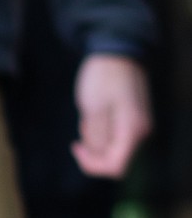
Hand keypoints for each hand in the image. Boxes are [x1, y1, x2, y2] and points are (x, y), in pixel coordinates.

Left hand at [71, 54, 150, 178]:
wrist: (116, 50)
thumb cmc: (103, 76)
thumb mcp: (92, 109)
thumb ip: (96, 137)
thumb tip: (100, 155)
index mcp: (133, 129)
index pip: (115, 167)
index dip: (92, 165)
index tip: (76, 147)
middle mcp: (141, 131)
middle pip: (114, 161)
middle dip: (93, 151)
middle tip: (83, 125)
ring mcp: (139, 127)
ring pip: (113, 150)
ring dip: (95, 141)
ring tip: (89, 117)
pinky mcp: (133, 121)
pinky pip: (116, 139)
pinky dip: (101, 134)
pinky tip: (94, 117)